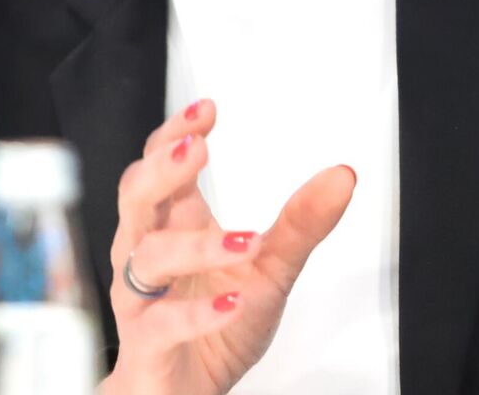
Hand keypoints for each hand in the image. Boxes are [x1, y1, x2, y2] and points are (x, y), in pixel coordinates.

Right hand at [101, 99, 355, 394]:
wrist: (182, 394)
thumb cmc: (214, 328)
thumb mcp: (270, 270)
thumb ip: (301, 223)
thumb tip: (341, 177)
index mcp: (176, 226)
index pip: (161, 166)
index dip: (175, 134)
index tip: (206, 111)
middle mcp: (149, 254)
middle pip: (137, 197)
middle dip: (162, 169)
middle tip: (196, 149)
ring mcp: (143, 300)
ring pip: (146, 258)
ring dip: (194, 245)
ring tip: (244, 240)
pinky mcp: (147, 345)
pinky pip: (160, 324)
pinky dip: (195, 313)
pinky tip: (230, 302)